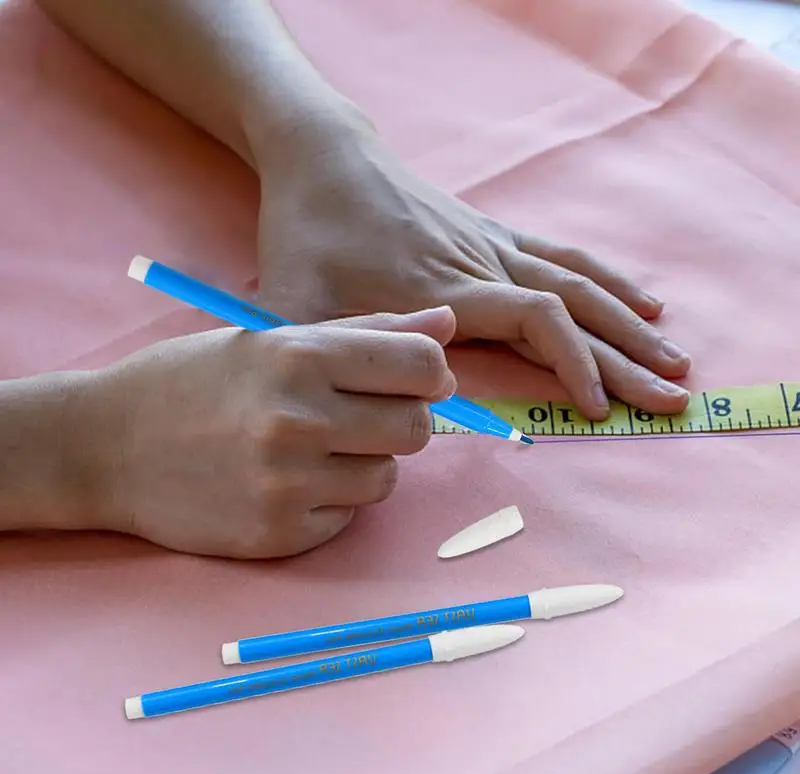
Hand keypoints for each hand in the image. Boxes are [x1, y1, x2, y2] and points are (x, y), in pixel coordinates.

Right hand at [92, 307, 455, 557]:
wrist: (106, 445)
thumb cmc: (193, 380)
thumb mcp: (272, 339)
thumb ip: (366, 332)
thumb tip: (447, 325)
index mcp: (299, 357)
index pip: (421, 364)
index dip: (430, 371)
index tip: (416, 379)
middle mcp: (298, 420)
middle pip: (416, 427)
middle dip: (400, 419)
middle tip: (357, 415)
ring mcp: (287, 484)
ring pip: (387, 478)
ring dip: (365, 462)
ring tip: (313, 449)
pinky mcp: (277, 535)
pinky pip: (348, 517)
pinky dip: (331, 501)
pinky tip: (287, 483)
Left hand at [256, 127, 690, 419]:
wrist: (321, 157)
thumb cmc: (306, 232)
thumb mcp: (296, 301)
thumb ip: (333, 355)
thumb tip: (372, 410)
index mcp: (441, 290)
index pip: (534, 321)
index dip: (574, 364)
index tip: (599, 411)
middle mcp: (481, 266)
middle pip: (575, 309)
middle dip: (626, 359)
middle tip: (673, 399)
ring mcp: (492, 245)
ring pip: (581, 283)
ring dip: (630, 325)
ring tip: (675, 359)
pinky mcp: (492, 233)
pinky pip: (565, 256)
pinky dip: (609, 281)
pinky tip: (642, 301)